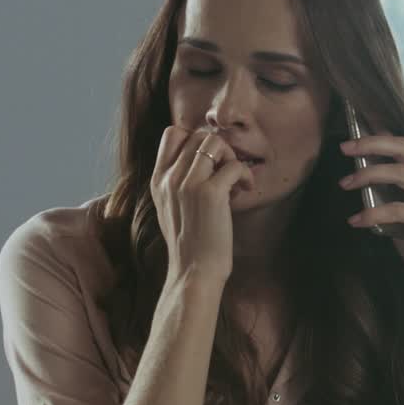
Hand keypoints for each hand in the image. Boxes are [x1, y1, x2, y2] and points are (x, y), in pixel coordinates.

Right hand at [151, 125, 254, 284]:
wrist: (194, 271)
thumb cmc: (190, 243)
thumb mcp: (171, 208)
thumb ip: (177, 183)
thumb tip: (199, 160)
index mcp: (158, 180)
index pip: (172, 134)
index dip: (196, 140)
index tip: (210, 162)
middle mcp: (169, 178)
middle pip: (197, 135)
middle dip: (220, 149)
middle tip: (228, 172)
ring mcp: (187, 184)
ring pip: (214, 143)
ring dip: (231, 157)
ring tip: (235, 179)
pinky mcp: (209, 194)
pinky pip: (233, 165)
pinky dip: (245, 174)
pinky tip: (245, 189)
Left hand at [338, 134, 403, 292]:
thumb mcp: (398, 210)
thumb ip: (387, 191)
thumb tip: (358, 173)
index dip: (378, 135)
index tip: (352, 135)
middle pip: (403, 148)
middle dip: (371, 144)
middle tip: (344, 148)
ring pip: (400, 173)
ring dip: (368, 175)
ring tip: (344, 184)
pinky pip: (398, 209)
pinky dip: (373, 213)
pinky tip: (356, 220)